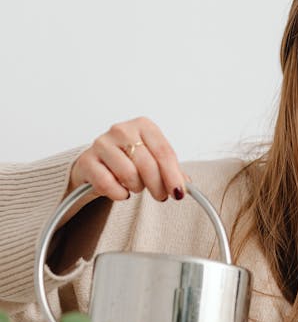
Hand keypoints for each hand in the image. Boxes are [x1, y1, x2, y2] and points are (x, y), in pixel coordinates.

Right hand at [69, 117, 188, 202]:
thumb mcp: (153, 161)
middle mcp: (122, 130)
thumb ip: (171, 171)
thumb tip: (184, 185)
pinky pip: (108, 184)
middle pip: (148, 164)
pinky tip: (121, 191)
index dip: (173, 175)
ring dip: (136, 188)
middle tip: (160, 195)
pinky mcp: (87, 161)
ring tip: (136, 187)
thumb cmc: (128, 161)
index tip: (178, 192)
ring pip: (129, 174)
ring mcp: (102, 143)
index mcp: (143, 126)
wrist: (96, 165)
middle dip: (157, 186)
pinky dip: (118, 193)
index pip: (164, 151)